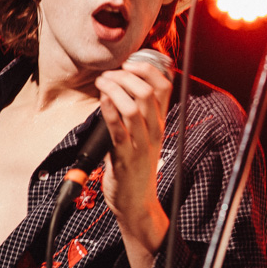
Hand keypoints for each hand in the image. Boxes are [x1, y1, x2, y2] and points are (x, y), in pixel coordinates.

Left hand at [95, 57, 172, 267]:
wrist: (137, 203)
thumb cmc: (137, 168)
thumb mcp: (146, 137)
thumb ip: (139, 113)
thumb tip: (123, 84)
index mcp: (161, 123)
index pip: (165, 86)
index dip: (148, 68)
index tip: (129, 64)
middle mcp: (155, 131)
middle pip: (148, 92)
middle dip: (125, 76)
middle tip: (109, 74)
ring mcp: (141, 144)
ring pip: (134, 107)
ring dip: (115, 89)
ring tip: (102, 83)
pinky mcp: (125, 157)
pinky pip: (118, 129)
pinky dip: (109, 110)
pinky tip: (102, 99)